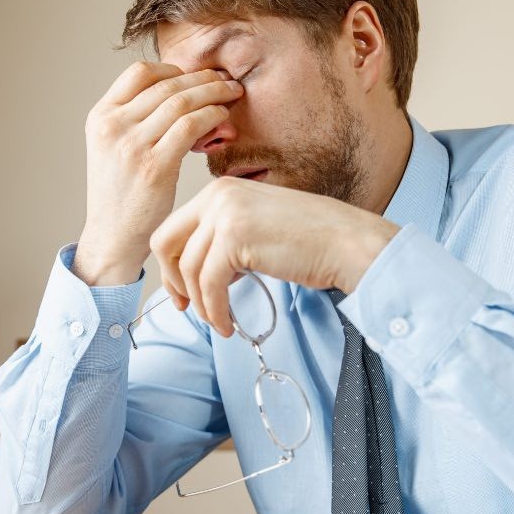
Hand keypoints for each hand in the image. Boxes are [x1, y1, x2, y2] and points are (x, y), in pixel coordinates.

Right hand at [74, 62, 243, 285]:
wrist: (112, 236)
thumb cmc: (121, 194)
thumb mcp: (114, 147)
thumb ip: (137, 119)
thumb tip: (184, 94)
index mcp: (100, 116)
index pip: (139, 72)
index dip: (173, 68)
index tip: (194, 78)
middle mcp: (113, 126)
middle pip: (166, 83)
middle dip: (202, 78)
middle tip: (226, 80)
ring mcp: (132, 144)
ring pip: (181, 101)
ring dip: (213, 92)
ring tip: (232, 94)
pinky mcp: (154, 165)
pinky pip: (191, 126)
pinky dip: (212, 115)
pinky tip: (223, 118)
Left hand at [149, 177, 399, 336]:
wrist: (348, 243)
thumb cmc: (311, 241)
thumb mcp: (257, 227)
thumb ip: (224, 238)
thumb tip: (194, 269)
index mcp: (221, 189)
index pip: (173, 228)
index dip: (170, 265)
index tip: (183, 292)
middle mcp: (218, 195)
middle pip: (165, 243)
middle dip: (172, 282)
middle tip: (186, 308)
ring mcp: (225, 214)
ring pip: (188, 270)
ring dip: (201, 304)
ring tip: (221, 321)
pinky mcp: (235, 238)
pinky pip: (208, 284)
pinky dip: (215, 310)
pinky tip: (228, 324)